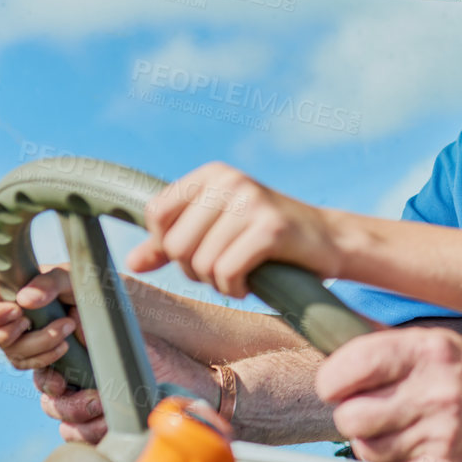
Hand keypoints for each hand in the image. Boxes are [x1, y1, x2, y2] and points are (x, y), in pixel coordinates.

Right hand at [0, 265, 81, 370]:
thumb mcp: (68, 275)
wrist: (101, 306)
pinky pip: (25, 366)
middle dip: (0, 335)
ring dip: (37, 344)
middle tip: (28, 324)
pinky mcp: (29, 354)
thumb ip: (49, 281)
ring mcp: (12, 337)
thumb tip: (24, 300)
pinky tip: (63, 352)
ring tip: (66, 326)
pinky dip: (44, 363)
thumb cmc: (79, 282)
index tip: (18, 312)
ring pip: (7, 353)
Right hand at [0, 265, 215, 443]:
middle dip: (36, 348)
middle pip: (8, 356)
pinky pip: (70, 429)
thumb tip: (24, 296)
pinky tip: (107, 406)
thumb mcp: (97, 289)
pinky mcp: (87, 413)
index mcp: (36, 316)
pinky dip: (88, 421)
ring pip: (46, 399)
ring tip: (99, 380)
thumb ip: (58, 282)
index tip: (15, 317)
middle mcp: (45, 350)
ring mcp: (65, 384)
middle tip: (66, 332)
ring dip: (71, 391)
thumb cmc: (139, 317)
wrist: (186, 360)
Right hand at [33, 335, 215, 443]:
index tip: (61, 384)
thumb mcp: (138, 346)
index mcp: (84, 364)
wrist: (195, 394)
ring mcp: (91, 416)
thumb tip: (76, 314)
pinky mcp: (104, 437)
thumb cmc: (166, 365)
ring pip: (68, 427)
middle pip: (52, 403)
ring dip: (89, 425)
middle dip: (72, 405)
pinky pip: (86, 444)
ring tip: (115, 417)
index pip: (49, 372)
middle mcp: (82, 390)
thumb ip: (105, 336)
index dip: (48, 380)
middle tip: (98, 402)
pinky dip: (99, 439)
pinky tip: (120, 432)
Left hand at [124, 162, 345, 296]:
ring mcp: (252, 202)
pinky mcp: (271, 229)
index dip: (170, 245)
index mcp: (212, 174)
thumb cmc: (267, 240)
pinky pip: (226, 272)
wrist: (329, 241)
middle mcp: (230, 181)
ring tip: (241, 274)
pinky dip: (236, 288)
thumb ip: (171, 245)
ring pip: (201, 263)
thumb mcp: (216, 233)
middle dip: (196, 269)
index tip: (202, 251)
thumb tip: (132, 263)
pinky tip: (253, 281)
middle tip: (225, 269)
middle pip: (175, 244)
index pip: (157, 215)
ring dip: (218, 282)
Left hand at [315, 329, 461, 461]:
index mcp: (430, 352)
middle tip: (367, 409)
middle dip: (350, 413)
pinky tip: (413, 447)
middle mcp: (437, 393)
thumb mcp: (434, 343)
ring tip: (396, 427)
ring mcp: (441, 437)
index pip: (353, 366)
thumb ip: (384, 347)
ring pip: (365, 448)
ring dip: (371, 440)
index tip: (336, 384)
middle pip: (350, 416)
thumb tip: (326, 344)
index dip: (333, 379)